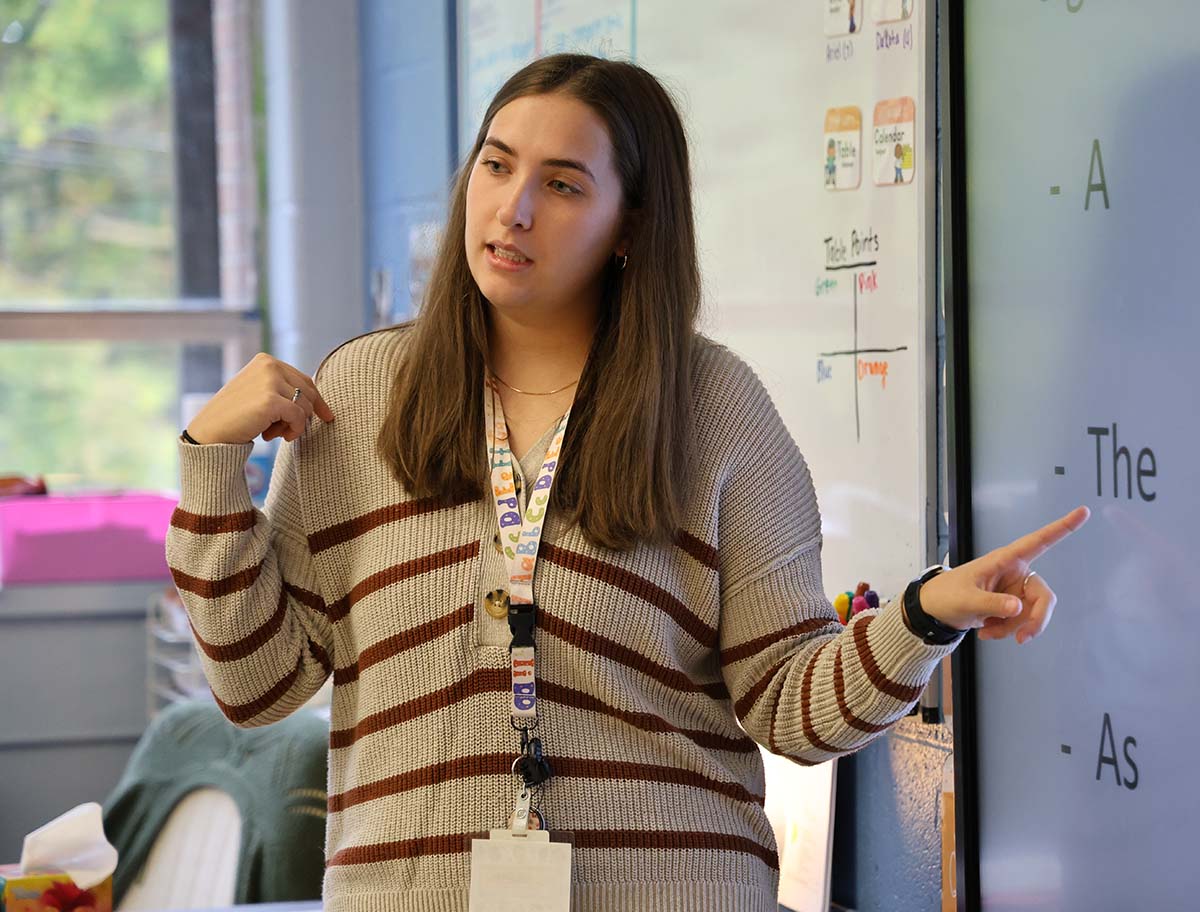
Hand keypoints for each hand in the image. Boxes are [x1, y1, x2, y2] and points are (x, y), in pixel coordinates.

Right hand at [185, 352, 334, 444]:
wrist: (210, 432)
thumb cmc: (236, 417)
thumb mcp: (259, 393)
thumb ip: (282, 389)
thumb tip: (316, 401)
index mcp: (266, 360)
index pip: (303, 380)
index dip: (317, 401)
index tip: (327, 417)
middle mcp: (269, 365)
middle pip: (308, 393)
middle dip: (301, 416)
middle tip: (282, 431)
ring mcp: (269, 381)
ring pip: (305, 406)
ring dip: (294, 425)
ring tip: (274, 433)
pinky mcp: (270, 400)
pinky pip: (299, 417)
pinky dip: (294, 430)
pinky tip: (276, 437)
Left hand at [916, 506, 1090, 644]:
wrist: (935, 611)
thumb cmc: (946, 595)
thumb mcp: (965, 600)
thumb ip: (991, 604)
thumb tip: (1018, 608)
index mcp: (1005, 559)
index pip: (1038, 541)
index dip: (1062, 527)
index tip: (1083, 511)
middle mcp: (1016, 573)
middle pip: (1043, 596)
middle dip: (1036, 620)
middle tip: (1023, 638)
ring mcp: (1015, 591)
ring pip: (1033, 614)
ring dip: (1014, 628)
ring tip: (987, 631)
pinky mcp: (1012, 606)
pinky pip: (1021, 623)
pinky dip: (1006, 631)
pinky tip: (986, 631)